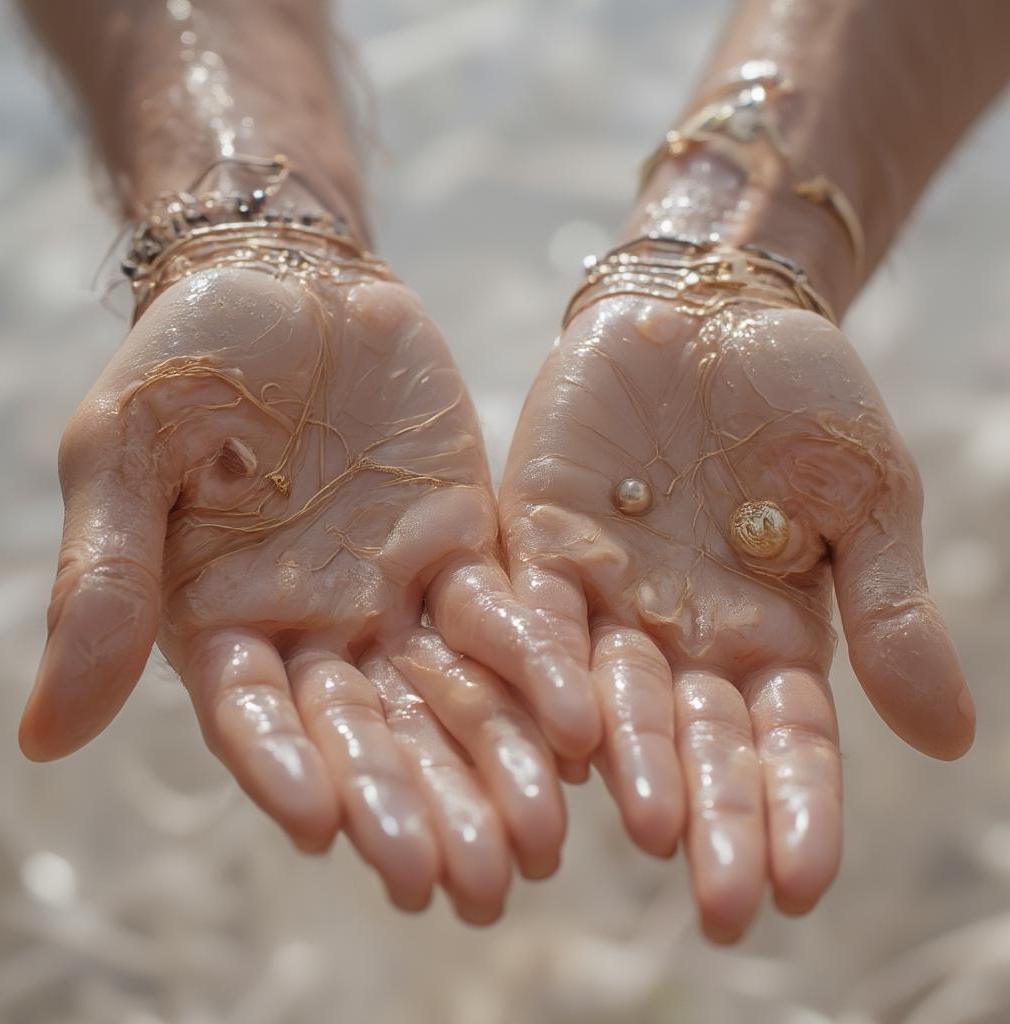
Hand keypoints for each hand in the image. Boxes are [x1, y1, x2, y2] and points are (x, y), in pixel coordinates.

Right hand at [21, 264, 596, 920]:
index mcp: (224, 621)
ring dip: (494, 765)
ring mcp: (397, 593)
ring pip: (450, 696)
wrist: (289, 281)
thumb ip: (104, 583)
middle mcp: (317, 628)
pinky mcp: (466, 548)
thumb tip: (43, 738)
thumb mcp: (125, 453)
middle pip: (371, 732)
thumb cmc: (189, 359)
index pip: (257, 719)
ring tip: (537, 842)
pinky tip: (578, 730)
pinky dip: (540, 669)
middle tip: (469, 888)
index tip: (324, 832)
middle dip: (417, 806)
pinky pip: (508, 617)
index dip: (286, 771)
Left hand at [500, 296, 974, 940]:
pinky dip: (544, 666)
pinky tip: (561, 724)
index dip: (795, 811)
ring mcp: (603, 594)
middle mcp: (678, 635)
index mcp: (766, 634)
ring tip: (644, 828)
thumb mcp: (864, 494)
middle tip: (723, 909)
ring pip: (607, 696)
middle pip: (694, 742)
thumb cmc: (801, 398)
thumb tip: (947, 741)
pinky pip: (531, 614)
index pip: (783, 741)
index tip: (801, 886)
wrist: (712, 307)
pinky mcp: (538, 540)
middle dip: (711, 819)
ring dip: (626, 763)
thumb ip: (887, 608)